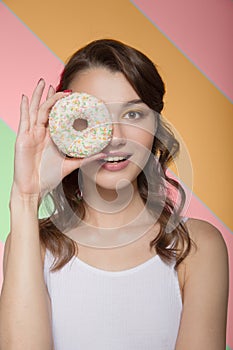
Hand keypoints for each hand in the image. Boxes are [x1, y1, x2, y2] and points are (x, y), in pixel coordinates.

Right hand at [12, 79, 102, 198]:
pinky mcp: (23, 139)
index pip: (55, 116)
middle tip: (56, 85)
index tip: (71, 96)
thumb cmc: (47, 177)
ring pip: (35, 110)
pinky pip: (24, 120)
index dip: (61, 105)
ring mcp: (31, 135)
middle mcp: (40, 133)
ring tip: (43, 83)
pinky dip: (25, 108)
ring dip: (39, 96)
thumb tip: (104, 154)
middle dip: (49, 96)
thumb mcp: (70, 165)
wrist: (34, 189)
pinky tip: (26, 97)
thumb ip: (86, 159)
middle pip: (44, 109)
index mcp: (50, 137)